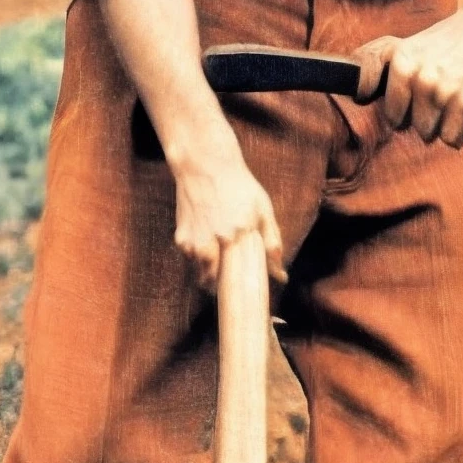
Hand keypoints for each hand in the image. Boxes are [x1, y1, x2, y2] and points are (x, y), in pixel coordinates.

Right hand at [172, 144, 284, 290]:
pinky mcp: (181, 235)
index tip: (243, 297)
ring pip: (199, 272)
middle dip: (218, 287)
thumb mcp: (263, 210)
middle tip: (226, 286)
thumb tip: (281, 275)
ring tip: (216, 269)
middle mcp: (213, 241)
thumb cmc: (239, 187)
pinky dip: (196, 259)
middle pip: (212, 281)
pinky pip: (189, 258)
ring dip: (206, 274)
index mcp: (237, 236)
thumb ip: (273, 242)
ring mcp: (194, 239)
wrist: (206, 165)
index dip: (239, 291)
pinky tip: (205, 247)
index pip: (237, 279)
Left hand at [354, 3, 462, 147]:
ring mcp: (450, 94)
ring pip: (433, 136)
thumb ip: (369, 63)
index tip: (413, 97)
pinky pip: (454, 140)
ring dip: (441, 124)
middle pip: (414, 128)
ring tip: (450, 99)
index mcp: (402, 65)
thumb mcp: (396, 46)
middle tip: (437, 95)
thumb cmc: (435, 45)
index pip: (393, 116)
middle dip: (424, 117)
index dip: (402, 111)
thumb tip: (357, 95)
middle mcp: (424, 79)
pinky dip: (460, 131)